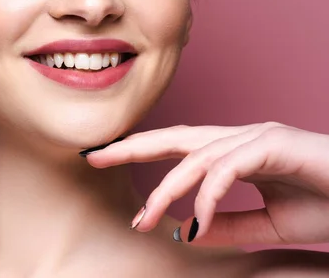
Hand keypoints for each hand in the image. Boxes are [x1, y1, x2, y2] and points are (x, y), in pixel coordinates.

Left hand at [85, 123, 328, 245]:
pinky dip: (208, 195)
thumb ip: (227, 224)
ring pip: (196, 157)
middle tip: (93, 156)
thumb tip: (185, 231)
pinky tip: (197, 220)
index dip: (142, 151)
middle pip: (175, 137)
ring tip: (144, 218)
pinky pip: (227, 169)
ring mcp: (257, 137)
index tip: (107, 159)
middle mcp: (241, 137)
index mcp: (236, 150)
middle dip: (132, 146)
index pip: (179, 146)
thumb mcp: (268, 225)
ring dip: (167, 189)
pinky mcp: (274, 145)